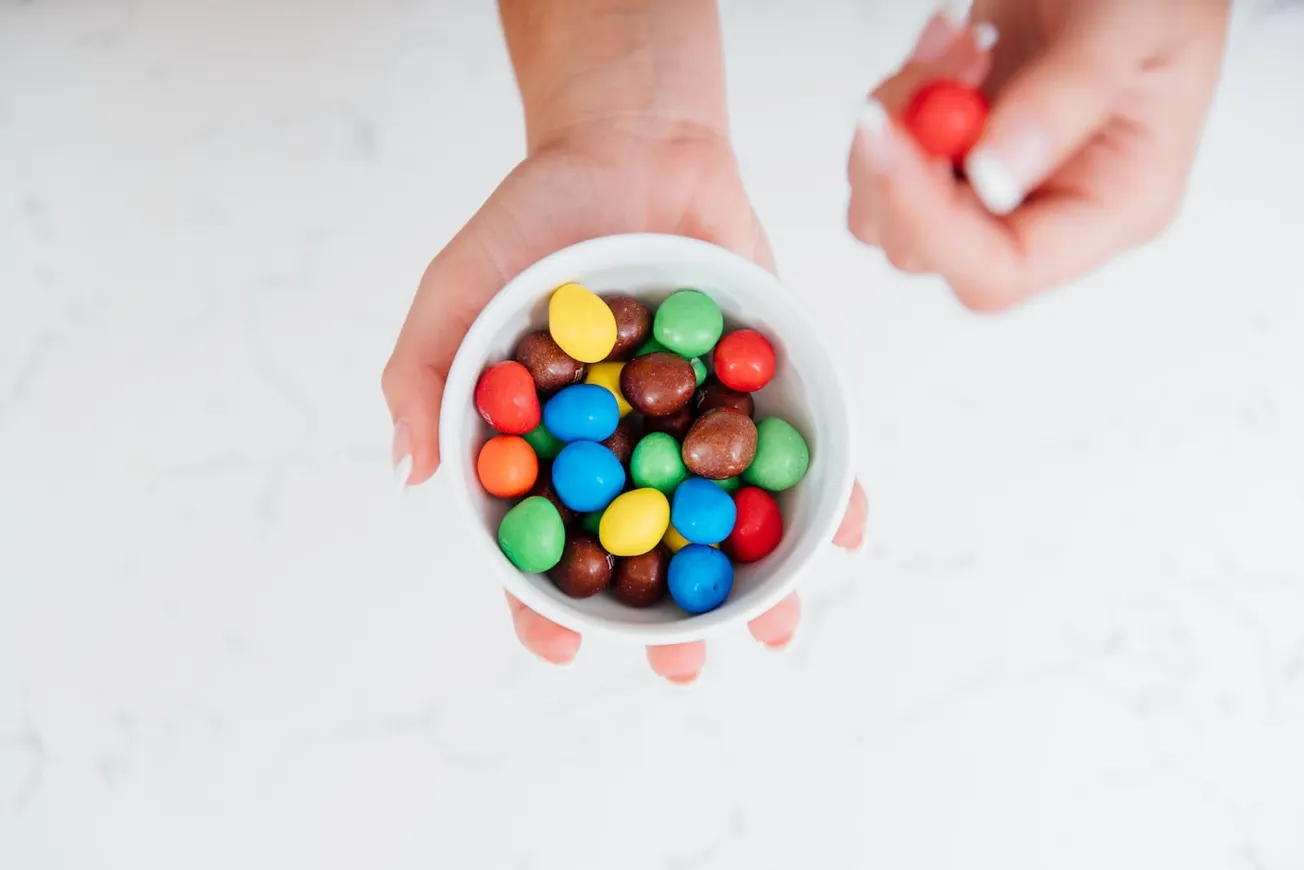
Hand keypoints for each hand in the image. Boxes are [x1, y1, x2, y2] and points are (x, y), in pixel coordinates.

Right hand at [383, 123, 868, 682]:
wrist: (628, 143)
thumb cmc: (531, 223)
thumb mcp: (456, 293)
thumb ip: (423, 377)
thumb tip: (410, 474)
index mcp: (555, 451)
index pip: (545, 547)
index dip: (546, 604)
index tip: (561, 649)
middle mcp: (630, 451)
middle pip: (647, 556)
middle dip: (667, 620)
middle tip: (685, 668)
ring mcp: (698, 423)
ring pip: (727, 521)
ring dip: (757, 581)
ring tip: (776, 627)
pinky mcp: (760, 386)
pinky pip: (797, 448)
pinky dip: (828, 489)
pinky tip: (846, 531)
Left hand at [847, 0, 1230, 308]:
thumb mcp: (1130, 25)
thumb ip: (1064, 99)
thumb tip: (991, 177)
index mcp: (1113, 209)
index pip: (1001, 272)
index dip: (932, 225)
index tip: (895, 145)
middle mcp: (1046, 213)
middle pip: (924, 249)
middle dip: (906, 160)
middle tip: (946, 66)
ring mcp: (993, 183)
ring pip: (887, 211)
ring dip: (899, 121)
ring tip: (956, 44)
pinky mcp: (955, 148)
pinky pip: (885, 161)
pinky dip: (897, 100)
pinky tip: (946, 41)